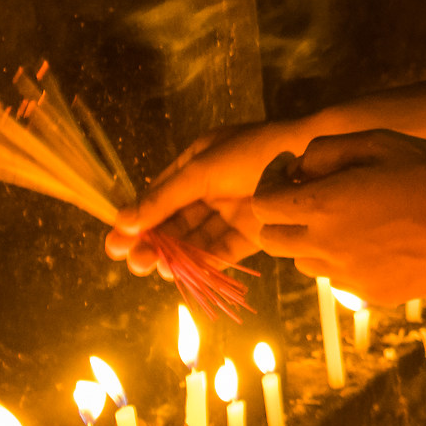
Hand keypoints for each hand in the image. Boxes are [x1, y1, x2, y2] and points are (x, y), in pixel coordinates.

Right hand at [105, 117, 316, 271]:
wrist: (308, 158)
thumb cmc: (252, 153)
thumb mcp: (201, 170)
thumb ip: (164, 198)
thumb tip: (123, 222)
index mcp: (197, 162)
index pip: (159, 194)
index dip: (138, 219)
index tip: (116, 243)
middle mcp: (212, 187)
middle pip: (175, 220)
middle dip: (152, 241)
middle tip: (133, 263)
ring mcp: (232, 210)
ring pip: (196, 238)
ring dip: (174, 254)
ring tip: (153, 268)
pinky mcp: (253, 231)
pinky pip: (223, 250)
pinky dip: (203, 261)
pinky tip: (182, 272)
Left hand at [250, 129, 425, 304]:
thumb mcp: (383, 141)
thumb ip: (329, 149)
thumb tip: (301, 164)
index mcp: (323, 206)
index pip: (262, 203)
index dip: (269, 179)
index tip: (290, 166)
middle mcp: (325, 247)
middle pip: (272, 238)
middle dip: (280, 212)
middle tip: (308, 192)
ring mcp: (347, 276)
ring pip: (305, 260)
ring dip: (311, 236)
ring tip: (348, 215)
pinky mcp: (370, 293)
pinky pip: (339, 278)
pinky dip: (343, 258)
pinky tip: (377, 238)